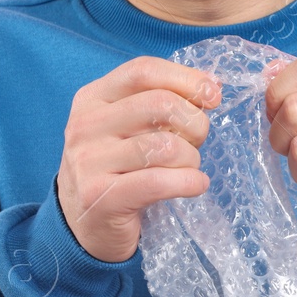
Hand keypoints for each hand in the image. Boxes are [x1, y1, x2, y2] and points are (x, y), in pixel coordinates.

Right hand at [57, 56, 221, 263]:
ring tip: (189, 169)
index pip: (143, 71)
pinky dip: (190, 182)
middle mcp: (85, 125)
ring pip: (165, 146)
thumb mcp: (127, 127)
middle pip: (159, 104)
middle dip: (194, 123)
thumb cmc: (117, 169)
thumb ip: (160, 102)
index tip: (213, 95)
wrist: (83, 225)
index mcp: (92, 98)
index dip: (186, 79)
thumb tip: (211, 85)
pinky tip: (195, 185)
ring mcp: (89, 162)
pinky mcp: (100, 197)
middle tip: (197, 142)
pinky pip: (160, 182)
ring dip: (191, 158)